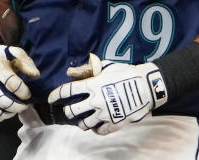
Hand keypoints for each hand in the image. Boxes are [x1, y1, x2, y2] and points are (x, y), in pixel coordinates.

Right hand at [0, 38, 39, 122]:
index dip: (24, 92)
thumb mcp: (12, 52)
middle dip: (18, 106)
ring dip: (8, 113)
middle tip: (24, 105)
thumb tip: (35, 75)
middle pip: (4, 101)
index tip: (28, 94)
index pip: (13, 85)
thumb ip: (26, 63)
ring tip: (13, 108)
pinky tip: (2, 111)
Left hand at [48, 54, 168, 134]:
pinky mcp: (115, 123)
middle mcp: (96, 101)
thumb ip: (89, 70)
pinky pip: (100, 131)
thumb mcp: (107, 67)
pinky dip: (96, 129)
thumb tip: (71, 72)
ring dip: (81, 122)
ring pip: (84, 124)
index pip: (67, 91)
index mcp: (92, 85)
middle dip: (68, 110)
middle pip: (72, 110)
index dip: (56, 95)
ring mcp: (105, 113)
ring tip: (83, 119)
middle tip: (70, 110)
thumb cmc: (127, 73)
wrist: (148, 86)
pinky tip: (97, 125)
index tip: (50, 98)